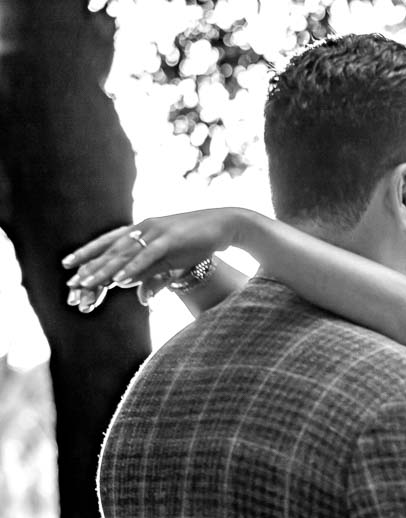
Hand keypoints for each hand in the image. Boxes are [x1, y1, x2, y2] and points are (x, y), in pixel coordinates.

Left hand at [62, 208, 246, 311]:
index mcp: (142, 230)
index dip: (87, 252)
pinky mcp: (171, 240)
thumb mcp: (171, 260)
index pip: (108, 241)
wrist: (225, 225)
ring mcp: (156, 233)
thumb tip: (134, 292)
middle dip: (90, 266)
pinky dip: (133, 268)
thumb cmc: (199, 241)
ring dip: (105, 269)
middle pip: (111, 250)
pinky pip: (147, 257)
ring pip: (125, 254)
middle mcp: (144, 228)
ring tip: (88, 282)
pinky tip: (120, 280)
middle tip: (72, 281)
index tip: (68, 263)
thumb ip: (151, 275)